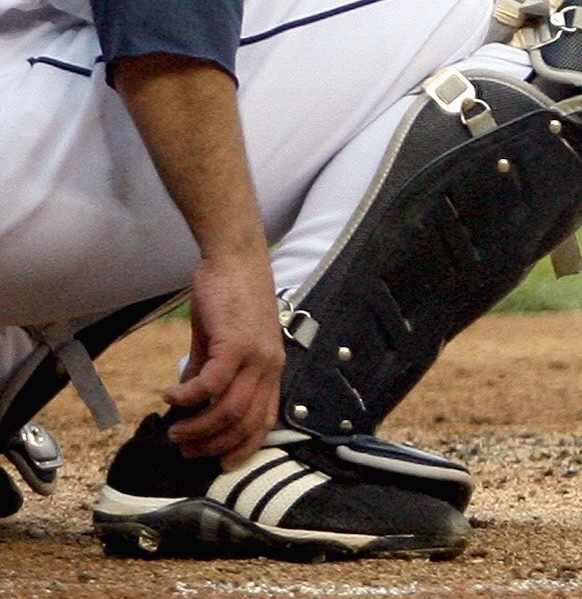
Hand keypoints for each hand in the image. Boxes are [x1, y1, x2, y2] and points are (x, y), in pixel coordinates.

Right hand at [168, 246, 284, 465]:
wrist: (236, 259)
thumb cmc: (229, 299)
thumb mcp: (222, 343)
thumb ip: (210, 373)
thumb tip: (190, 405)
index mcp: (271, 369)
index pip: (265, 421)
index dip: (243, 447)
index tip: (218, 463)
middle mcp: (270, 367)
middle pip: (245, 423)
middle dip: (213, 445)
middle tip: (184, 448)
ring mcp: (256, 355)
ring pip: (229, 409)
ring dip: (198, 427)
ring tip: (174, 430)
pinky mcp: (236, 343)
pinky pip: (212, 384)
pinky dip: (189, 397)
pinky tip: (170, 396)